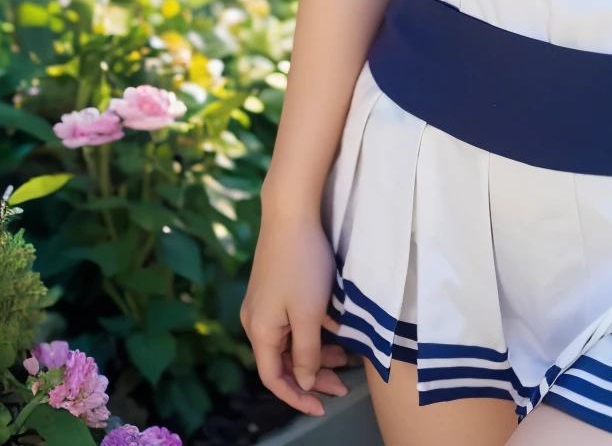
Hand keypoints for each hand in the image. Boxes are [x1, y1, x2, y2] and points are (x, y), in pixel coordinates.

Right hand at [241, 211, 351, 415]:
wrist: (291, 212)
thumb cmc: (301, 264)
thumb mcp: (308, 313)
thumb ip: (307, 352)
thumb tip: (305, 381)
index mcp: (259, 331)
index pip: (274, 378)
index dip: (297, 396)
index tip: (321, 408)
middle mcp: (256, 320)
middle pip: (283, 360)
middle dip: (312, 376)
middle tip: (341, 384)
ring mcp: (266, 303)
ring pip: (291, 340)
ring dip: (316, 353)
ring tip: (345, 358)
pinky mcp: (277, 287)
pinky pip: (294, 320)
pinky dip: (314, 330)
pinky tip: (336, 329)